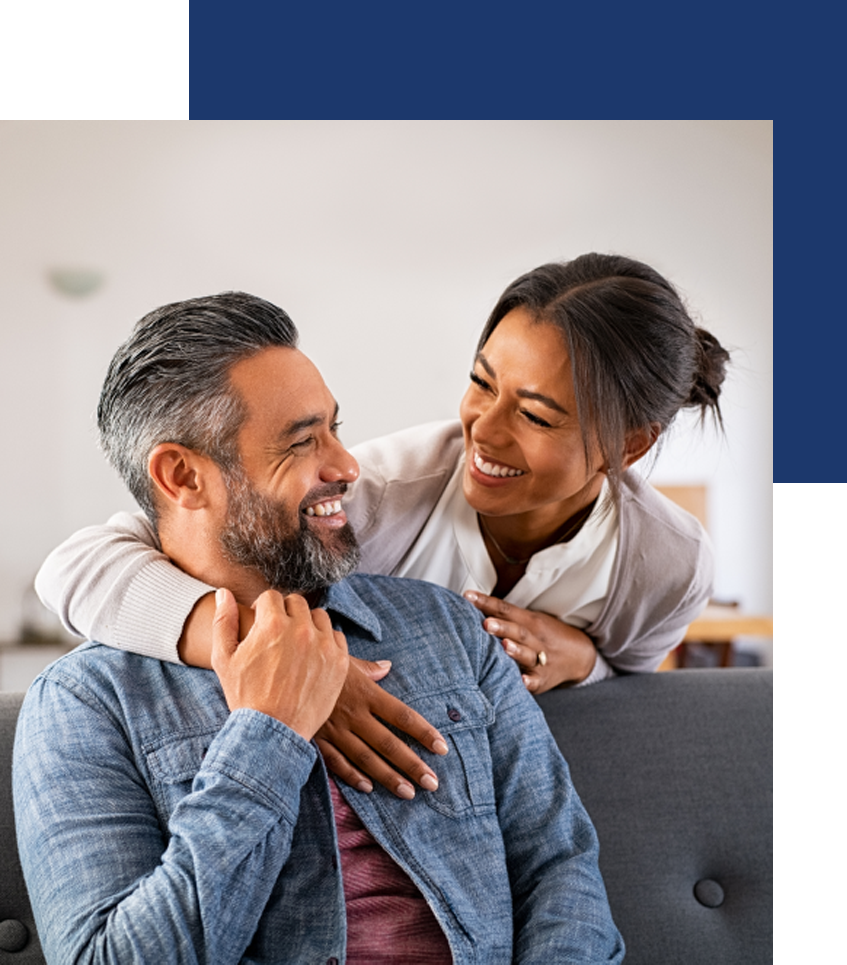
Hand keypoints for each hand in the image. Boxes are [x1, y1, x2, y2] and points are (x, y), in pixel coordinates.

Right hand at [212, 587, 348, 741]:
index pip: (272, 596)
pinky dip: (326, 642)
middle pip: (296, 603)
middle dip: (285, 613)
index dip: (263, 608)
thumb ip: (224, 621)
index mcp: (272, 624)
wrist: (272, 732)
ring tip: (297, 644)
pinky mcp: (340, 661)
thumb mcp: (224, 659)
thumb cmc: (244, 696)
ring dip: (308, 624)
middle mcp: (301, 630)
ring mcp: (323, 645)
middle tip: (279, 634)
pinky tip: (313, 655)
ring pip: (319, 617)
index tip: (262, 623)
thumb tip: (224, 593)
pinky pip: (336, 636)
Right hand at [315, 657, 448, 799]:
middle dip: (412, 764)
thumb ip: (368, 668)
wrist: (278, 669)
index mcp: (365, 692)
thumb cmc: (314, 660)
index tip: (441, 747)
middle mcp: (354, 714)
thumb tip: (387, 666)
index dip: (423, 732)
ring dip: (388, 777)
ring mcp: (335, 730)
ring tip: (408, 793)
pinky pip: (337, 762)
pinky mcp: (317, 739)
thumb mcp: (343, 658)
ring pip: (366, 758)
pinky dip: (352, 776)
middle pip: (389, 743)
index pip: (402, 715)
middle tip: (432, 783)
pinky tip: (369, 788)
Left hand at [463, 591, 596, 692]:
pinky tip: (522, 681)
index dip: (487, 603)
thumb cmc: (543, 635)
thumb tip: (470, 603)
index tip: (468, 597)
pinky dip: (529, 681)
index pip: (505, 609)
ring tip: (504, 646)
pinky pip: (536, 681)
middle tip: (485, 623)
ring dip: (516, 651)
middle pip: (518, 631)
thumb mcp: (528, 620)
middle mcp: (535, 638)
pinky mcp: (543, 679)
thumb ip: (503, 615)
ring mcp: (541, 659)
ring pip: (528, 654)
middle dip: (502, 627)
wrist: (579, 655)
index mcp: (529, 621)